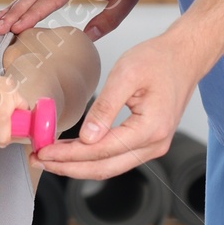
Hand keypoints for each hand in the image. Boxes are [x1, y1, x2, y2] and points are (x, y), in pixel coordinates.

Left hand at [35, 30, 197, 180]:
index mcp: (150, 129)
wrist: (185, 57)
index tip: (44, 151)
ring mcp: (153, 147)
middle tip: (38, 160)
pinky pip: (116, 158)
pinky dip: (91, 159)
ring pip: (109, 167)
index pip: (101, 151)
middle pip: (104, 168)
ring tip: (49, 158)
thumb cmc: (159, 60)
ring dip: (78, 165)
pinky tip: (72, 152)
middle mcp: (155, 145)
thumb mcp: (126, 74)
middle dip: (68, 167)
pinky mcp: (148, 142)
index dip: (69, 155)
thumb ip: (105, 107)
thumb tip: (86, 138)